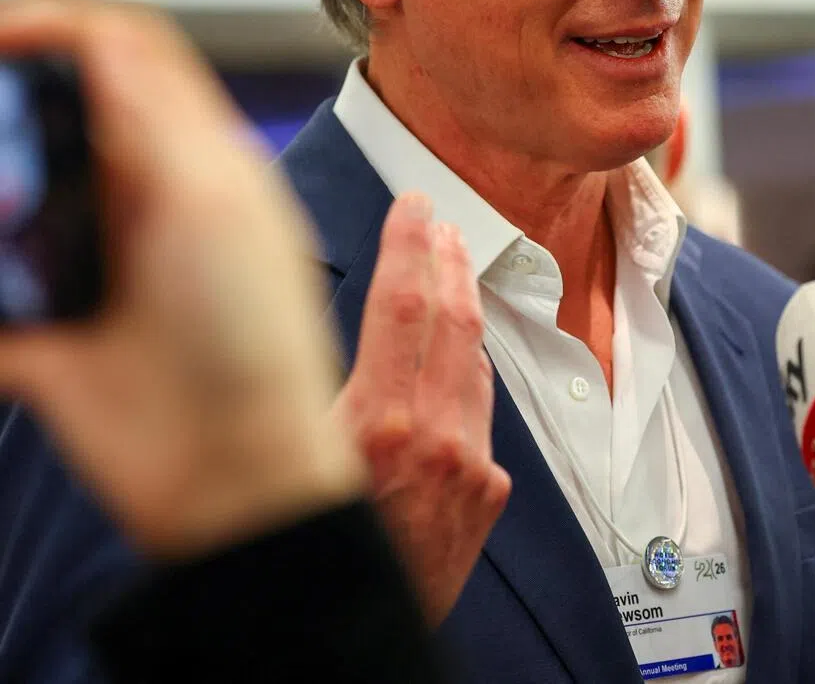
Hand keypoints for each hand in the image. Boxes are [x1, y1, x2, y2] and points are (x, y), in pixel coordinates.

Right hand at [0, 0, 364, 557]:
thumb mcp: (216, 205)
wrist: (228, 469)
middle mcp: (139, 196)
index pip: (124, 56)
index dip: (60, 27)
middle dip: (3, 106)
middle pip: (50, 113)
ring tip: (2, 212)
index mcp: (194, 159)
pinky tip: (4, 278)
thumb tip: (102, 35)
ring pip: (8, 186)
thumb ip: (157, 118)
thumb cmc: (251, 338)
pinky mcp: (44, 322)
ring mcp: (89, 256)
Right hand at [333, 195, 511, 624]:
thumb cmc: (304, 556)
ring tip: (453, 266)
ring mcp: (469, 466)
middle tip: (441, 222)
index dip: (409, 247)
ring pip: (474, 361)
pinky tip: (461, 350)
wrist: (351, 648)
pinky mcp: (488, 491)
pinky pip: (482, 410)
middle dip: (448, 260)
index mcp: (376, 426)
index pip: (401, 307)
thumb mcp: (294, 462)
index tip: (413, 206)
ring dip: (464, 308)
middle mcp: (433, 440)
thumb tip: (353, 336)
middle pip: (450, 323)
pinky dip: (470, 370)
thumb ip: (328, 398)